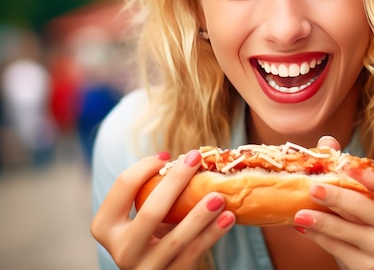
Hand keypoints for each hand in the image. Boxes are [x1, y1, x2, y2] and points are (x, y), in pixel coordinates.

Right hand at [91, 150, 235, 269]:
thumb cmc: (151, 233)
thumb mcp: (143, 216)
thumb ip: (153, 192)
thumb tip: (189, 158)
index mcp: (106, 226)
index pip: (123, 186)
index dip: (146, 166)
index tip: (168, 155)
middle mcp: (121, 250)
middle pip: (150, 211)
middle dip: (176, 181)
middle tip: (196, 158)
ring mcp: (145, 268)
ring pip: (176, 239)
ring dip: (200, 215)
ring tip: (219, 196)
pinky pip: (193, 254)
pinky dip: (213, 234)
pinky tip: (228, 217)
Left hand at [292, 137, 373, 269]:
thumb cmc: (373, 220)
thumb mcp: (370, 196)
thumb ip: (350, 168)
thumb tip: (327, 142)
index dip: (365, 177)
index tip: (344, 167)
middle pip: (360, 207)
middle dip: (335, 197)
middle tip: (313, 189)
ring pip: (345, 229)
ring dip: (319, 221)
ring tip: (299, 214)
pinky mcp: (368, 267)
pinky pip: (337, 248)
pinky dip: (318, 237)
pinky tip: (304, 228)